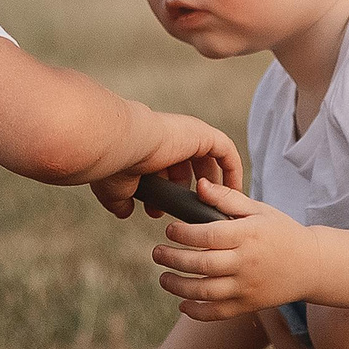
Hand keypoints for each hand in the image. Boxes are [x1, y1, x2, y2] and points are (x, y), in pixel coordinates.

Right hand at [92, 112, 243, 217]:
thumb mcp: (117, 188)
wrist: (120, 144)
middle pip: (189, 167)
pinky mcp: (203, 134)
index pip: (165, 169)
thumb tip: (124, 211)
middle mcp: (171, 137)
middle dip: (189, 193)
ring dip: (214, 185)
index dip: (167, 192)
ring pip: (210, 160)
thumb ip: (122, 199)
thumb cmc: (114, 165)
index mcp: (151, 146)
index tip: (161, 211)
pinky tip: (233, 193)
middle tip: (191, 214)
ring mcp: (188, 134)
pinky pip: (226, 153)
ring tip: (217, 209)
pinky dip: (231, 171)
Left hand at [151, 180, 314, 320]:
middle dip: (173, 259)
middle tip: (156, 253)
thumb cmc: (281, 232)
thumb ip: (227, 198)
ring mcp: (247, 287)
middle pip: (202, 264)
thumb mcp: (258, 210)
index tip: (170, 230)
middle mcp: (246, 263)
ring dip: (178, 286)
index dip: (183, 234)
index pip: (208, 236)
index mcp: (247, 235)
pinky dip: (196, 312)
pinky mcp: (248, 305)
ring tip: (163, 277)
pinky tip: (182, 303)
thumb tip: (199, 185)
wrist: (311, 264)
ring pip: (205, 291)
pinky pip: (217, 313)